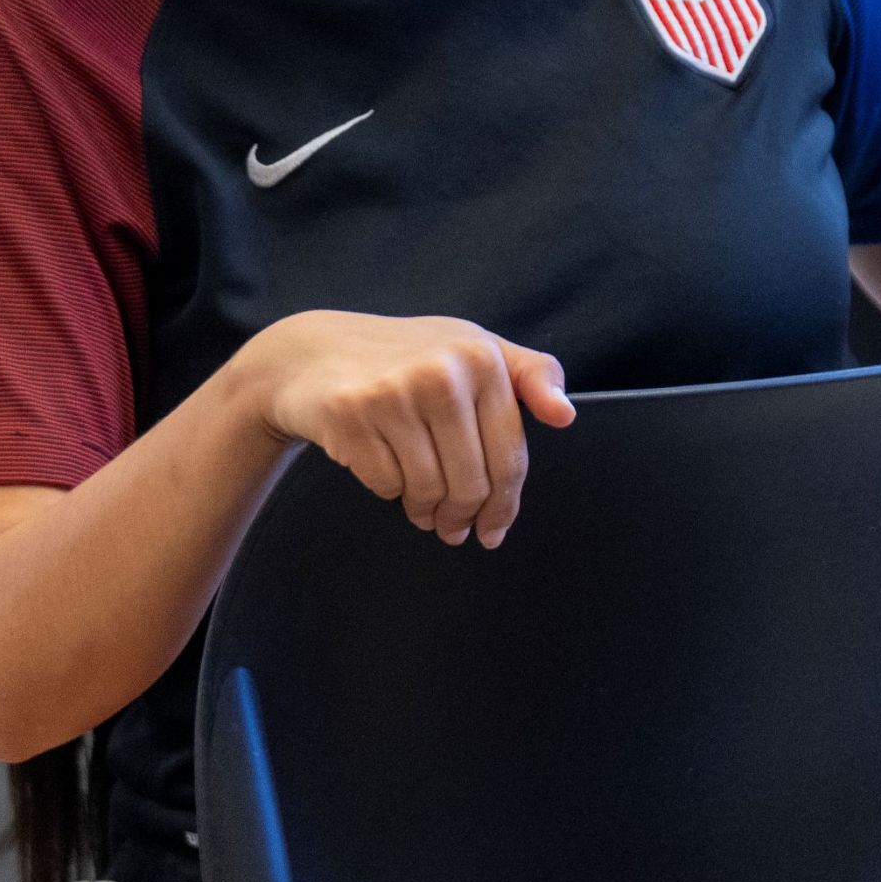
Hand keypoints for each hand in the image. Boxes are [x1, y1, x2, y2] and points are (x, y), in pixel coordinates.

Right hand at [241, 311, 576, 547]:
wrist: (313, 352)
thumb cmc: (407, 357)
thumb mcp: (473, 348)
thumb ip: (531, 375)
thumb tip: (566, 415)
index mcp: (482, 357)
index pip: (510, 457)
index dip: (505, 506)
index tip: (495, 531)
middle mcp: (442, 372)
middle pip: (471, 483)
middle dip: (464, 518)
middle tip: (455, 533)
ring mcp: (394, 392)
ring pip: (429, 490)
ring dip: (428, 512)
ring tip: (424, 509)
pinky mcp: (351, 415)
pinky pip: (388, 485)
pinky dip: (391, 492)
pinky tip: (388, 475)